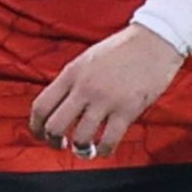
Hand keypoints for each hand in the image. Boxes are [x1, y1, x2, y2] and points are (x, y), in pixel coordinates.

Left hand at [30, 25, 181, 157]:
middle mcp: (84, 87)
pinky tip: (104, 150)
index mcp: (72, 73)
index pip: (41, 105)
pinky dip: (103, 151)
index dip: (35, 126)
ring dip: (80, 148)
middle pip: (55, 125)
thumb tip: (60, 105)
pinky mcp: (127, 110)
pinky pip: (108, 141)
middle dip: (53, 141)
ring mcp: (105, 100)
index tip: (40, 134)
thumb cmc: (123, 48)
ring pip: (80, 137)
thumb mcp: (88, 59)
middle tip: (61, 145)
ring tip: (85, 149)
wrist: (155, 40)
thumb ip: (73, 80)